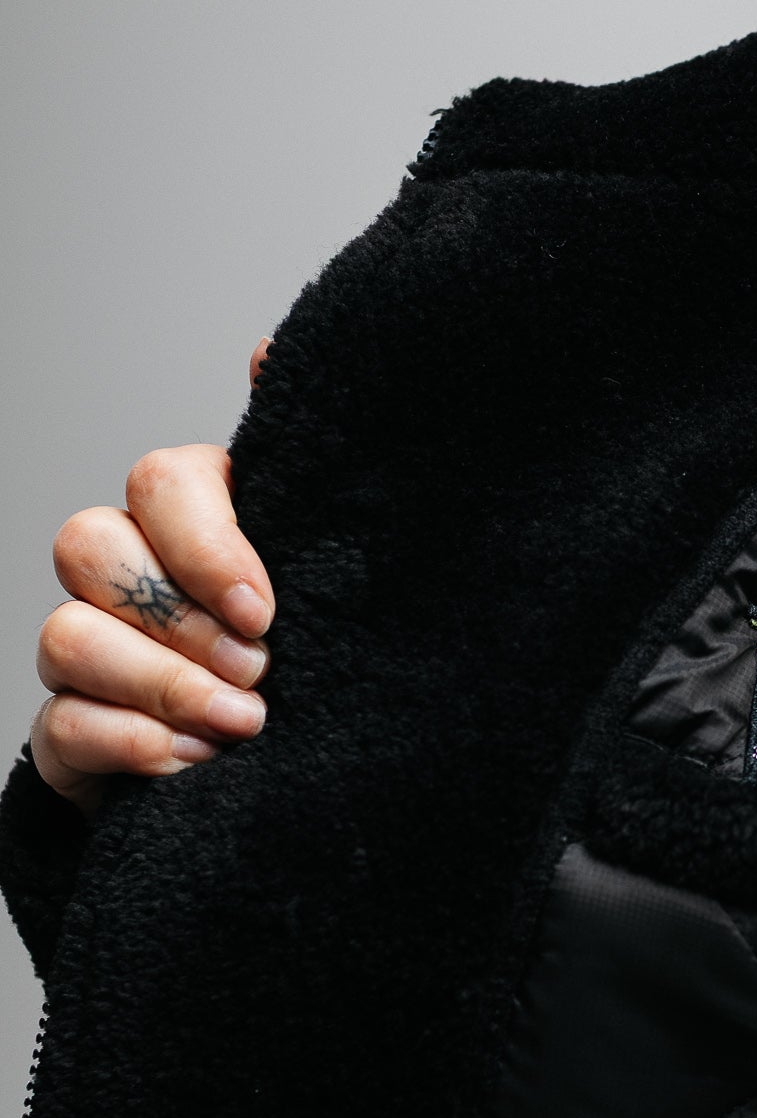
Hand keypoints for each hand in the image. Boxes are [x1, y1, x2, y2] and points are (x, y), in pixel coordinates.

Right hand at [30, 339, 276, 817]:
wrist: (321, 762)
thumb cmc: (323, 649)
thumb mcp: (335, 554)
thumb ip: (307, 463)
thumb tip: (267, 354)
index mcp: (194, 517)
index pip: (159, 481)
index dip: (204, 543)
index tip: (267, 611)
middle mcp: (128, 573)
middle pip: (87, 546)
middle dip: (175, 618)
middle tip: (259, 671)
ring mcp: (90, 651)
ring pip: (64, 636)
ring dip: (158, 686)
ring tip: (241, 724)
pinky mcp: (76, 730)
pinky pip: (60, 725)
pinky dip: (130, 745)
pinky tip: (197, 763)